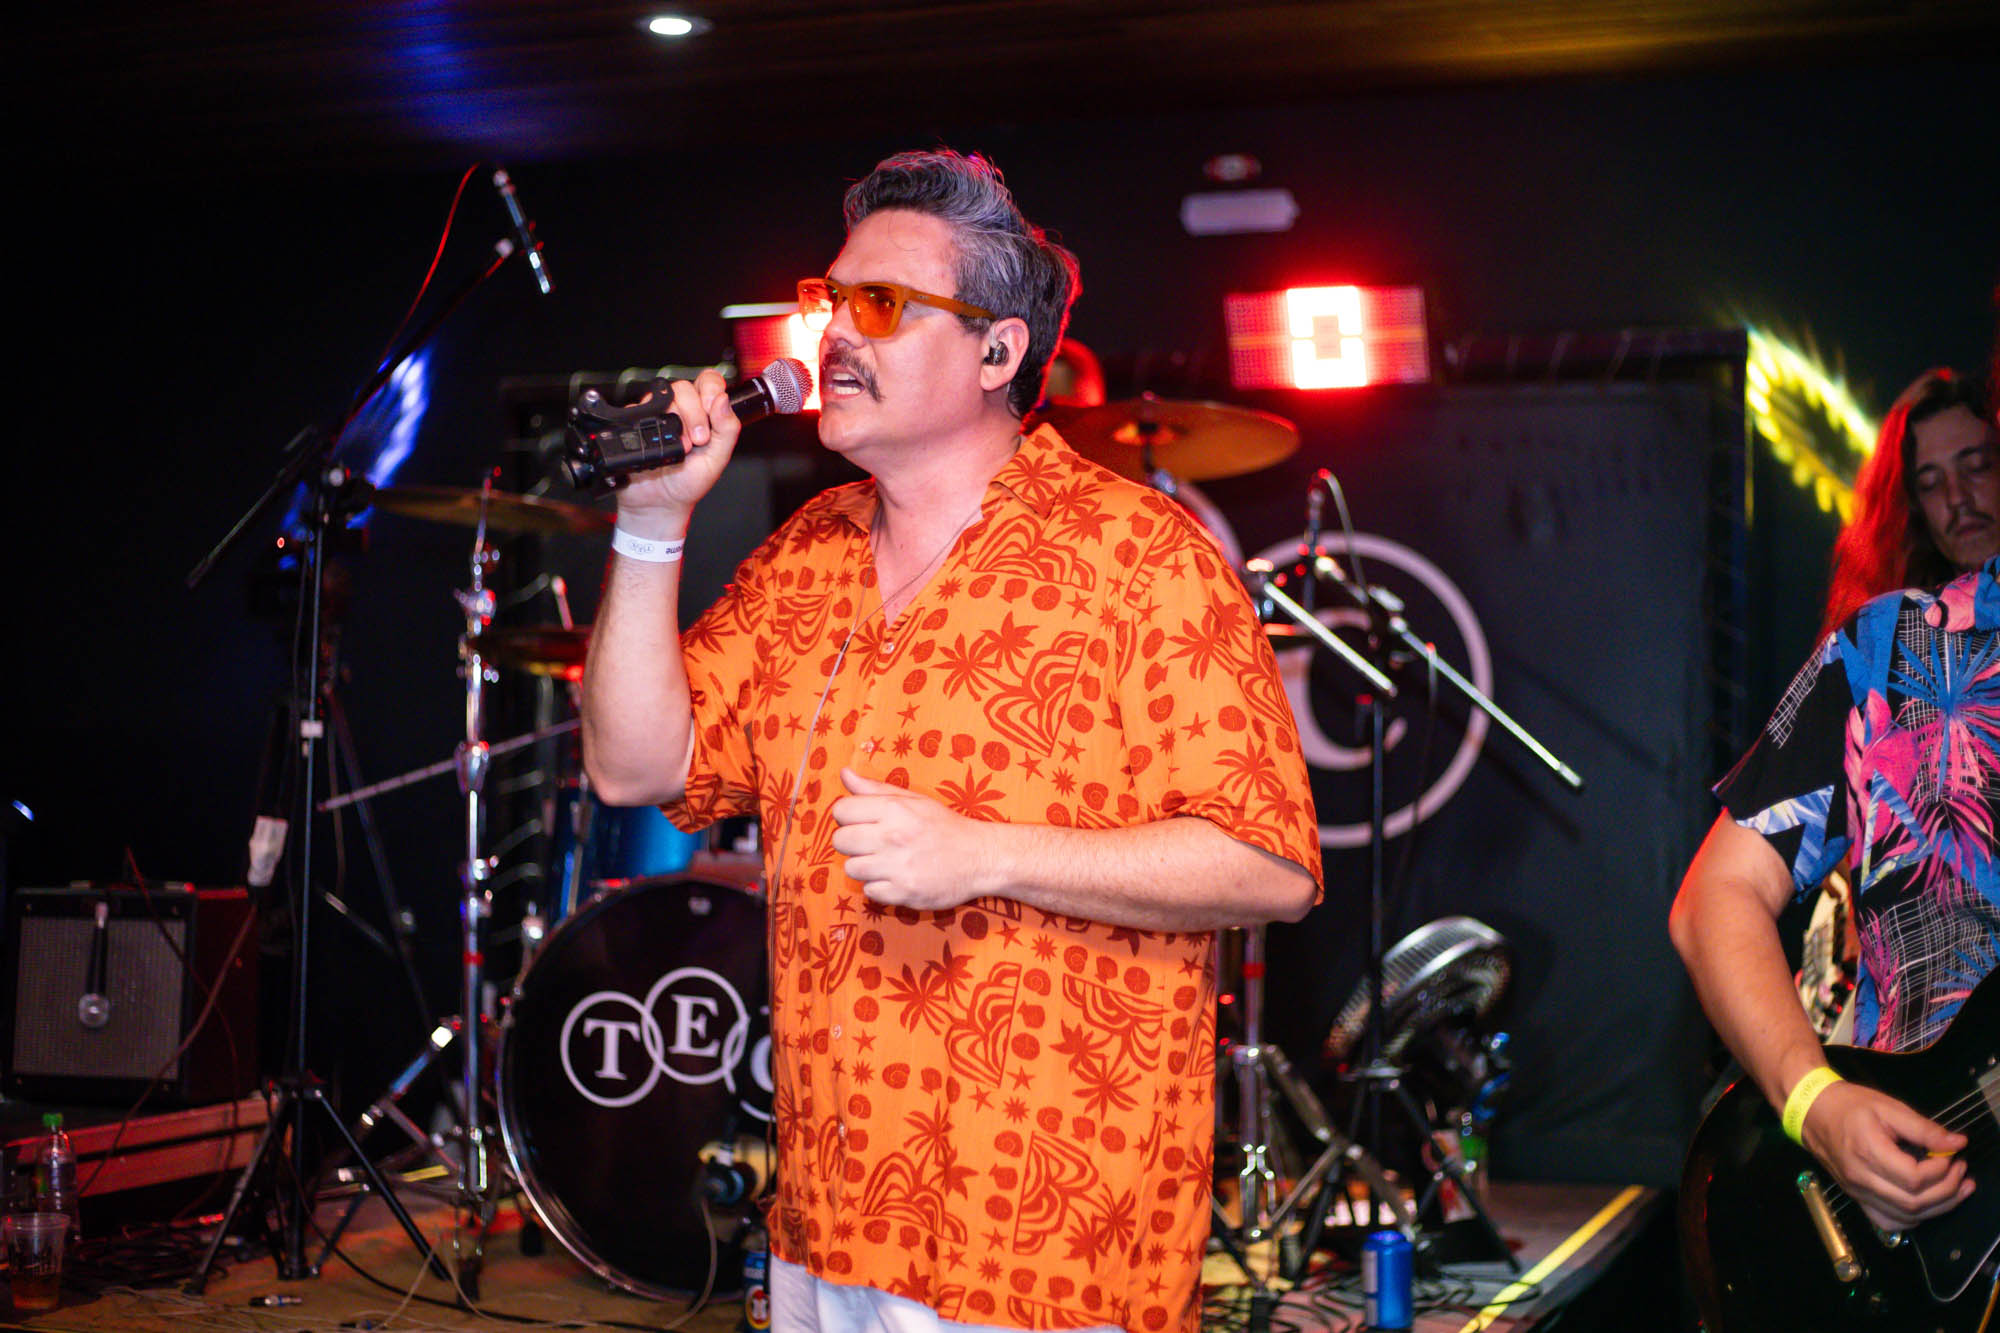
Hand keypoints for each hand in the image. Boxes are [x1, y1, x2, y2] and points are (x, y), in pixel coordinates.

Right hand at [611, 368, 742, 525]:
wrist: (660, 503)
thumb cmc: (689, 481)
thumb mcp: (718, 458)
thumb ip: (728, 429)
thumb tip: (724, 400)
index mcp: (703, 412)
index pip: (708, 381)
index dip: (710, 389)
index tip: (712, 408)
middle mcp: (680, 409)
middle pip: (684, 387)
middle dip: (696, 414)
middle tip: (700, 440)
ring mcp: (657, 414)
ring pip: (664, 395)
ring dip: (677, 420)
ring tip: (682, 447)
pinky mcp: (636, 421)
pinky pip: (639, 409)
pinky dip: (652, 426)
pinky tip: (663, 446)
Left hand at [829, 768, 993, 910]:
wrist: (979, 858)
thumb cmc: (943, 826)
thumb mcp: (914, 800)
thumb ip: (875, 789)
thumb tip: (844, 774)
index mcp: (894, 809)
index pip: (841, 810)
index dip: (847, 816)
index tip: (861, 821)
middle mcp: (893, 837)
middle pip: (840, 841)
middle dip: (851, 842)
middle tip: (871, 843)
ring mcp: (898, 867)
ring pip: (851, 868)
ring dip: (864, 866)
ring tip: (885, 861)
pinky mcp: (903, 892)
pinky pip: (869, 891)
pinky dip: (880, 886)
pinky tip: (896, 877)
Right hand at [1800, 1080, 1972, 1231]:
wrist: (1812, 1112)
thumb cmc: (1849, 1105)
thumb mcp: (1888, 1107)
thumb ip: (1924, 1128)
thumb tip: (1958, 1143)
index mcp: (1867, 1152)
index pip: (1914, 1178)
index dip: (1942, 1170)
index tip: (1951, 1153)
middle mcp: (1861, 1179)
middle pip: (1913, 1203)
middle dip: (1947, 1190)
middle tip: (1960, 1169)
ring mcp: (1858, 1193)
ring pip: (1906, 1217)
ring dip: (1937, 1207)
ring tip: (1955, 1187)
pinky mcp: (1857, 1198)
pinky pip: (1889, 1222)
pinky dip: (1913, 1218)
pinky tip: (1926, 1202)